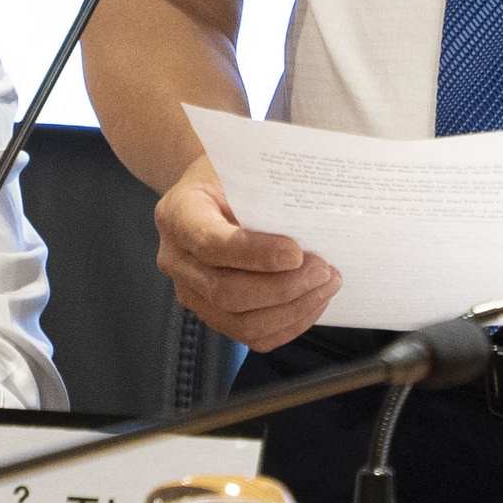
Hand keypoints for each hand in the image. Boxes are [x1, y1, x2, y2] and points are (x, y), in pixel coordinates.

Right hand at [155, 170, 338, 352]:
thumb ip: (263, 188)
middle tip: (324, 270)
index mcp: (178, 215)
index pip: (210, 243)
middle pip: (225, 292)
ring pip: (240, 322)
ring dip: (292, 310)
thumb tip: (314, 208)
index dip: (255, 253)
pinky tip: (313, 302)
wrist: (210, 192)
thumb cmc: (229, 176)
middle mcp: (176, 260)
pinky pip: (250, 335)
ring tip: (326, 285)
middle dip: (283, 288)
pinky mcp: (211, 314)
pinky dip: (287, 325)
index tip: (297, 252)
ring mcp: (190, 292)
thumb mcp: (239, 167)